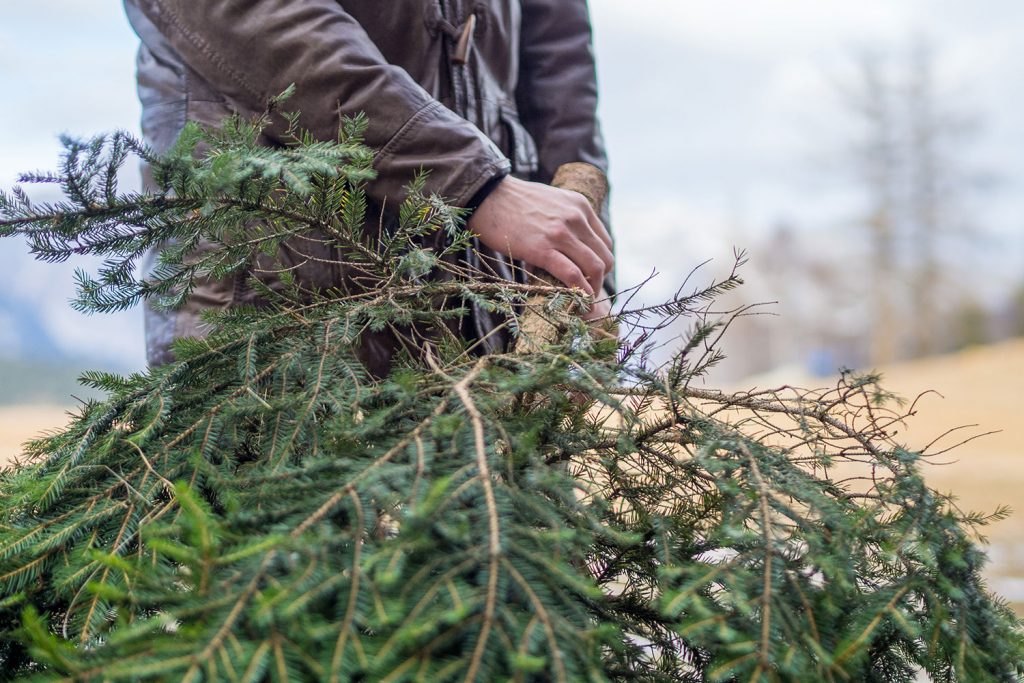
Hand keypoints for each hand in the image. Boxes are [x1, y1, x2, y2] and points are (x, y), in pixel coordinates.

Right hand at [466, 176, 613, 298]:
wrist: (487, 196)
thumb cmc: (514, 203)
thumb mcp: (551, 202)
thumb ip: (566, 220)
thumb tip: (570, 248)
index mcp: (580, 206)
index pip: (605, 243)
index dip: (602, 265)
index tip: (591, 278)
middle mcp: (576, 218)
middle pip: (604, 258)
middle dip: (600, 281)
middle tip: (588, 294)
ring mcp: (560, 233)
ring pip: (594, 268)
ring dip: (592, 290)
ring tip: (585, 303)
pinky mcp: (542, 249)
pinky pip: (572, 275)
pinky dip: (580, 292)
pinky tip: (578, 302)